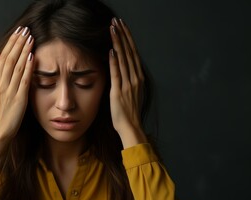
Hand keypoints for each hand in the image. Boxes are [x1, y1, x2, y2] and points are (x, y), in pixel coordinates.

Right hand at [0, 26, 33, 163]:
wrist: (0, 130)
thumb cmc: (0, 112)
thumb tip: (1, 55)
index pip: (3, 57)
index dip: (10, 43)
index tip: (17, 32)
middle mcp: (1, 84)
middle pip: (9, 59)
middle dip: (17, 43)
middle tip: (25, 30)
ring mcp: (9, 91)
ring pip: (16, 67)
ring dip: (23, 51)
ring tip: (29, 38)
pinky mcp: (19, 99)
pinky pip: (24, 81)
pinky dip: (28, 68)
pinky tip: (32, 58)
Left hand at [109, 18, 146, 147]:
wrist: (130, 127)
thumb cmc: (128, 112)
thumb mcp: (130, 92)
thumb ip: (126, 79)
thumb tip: (118, 66)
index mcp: (138, 78)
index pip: (132, 54)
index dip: (127, 39)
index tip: (122, 27)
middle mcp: (135, 79)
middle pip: (129, 52)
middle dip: (123, 35)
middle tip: (117, 21)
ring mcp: (128, 85)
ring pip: (123, 59)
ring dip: (118, 43)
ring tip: (113, 29)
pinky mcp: (119, 92)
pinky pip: (117, 74)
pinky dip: (115, 61)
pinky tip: (112, 50)